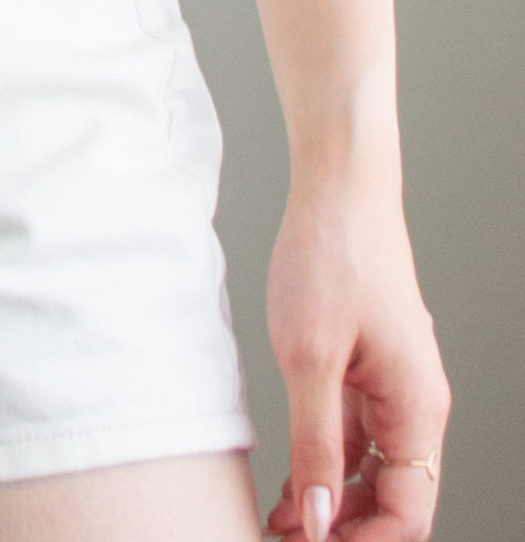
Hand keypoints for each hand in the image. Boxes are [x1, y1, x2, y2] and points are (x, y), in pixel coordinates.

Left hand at [262, 179, 448, 539]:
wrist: (338, 189)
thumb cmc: (330, 256)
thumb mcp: (310, 357)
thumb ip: (316, 442)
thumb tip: (322, 520)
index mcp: (418, 409)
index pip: (409, 515)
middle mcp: (414, 406)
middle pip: (393, 501)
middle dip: (346, 530)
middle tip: (286, 540)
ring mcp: (391, 389)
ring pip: (372, 473)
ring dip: (332, 504)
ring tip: (280, 523)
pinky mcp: (366, 370)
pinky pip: (353, 438)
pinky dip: (325, 465)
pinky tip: (289, 484)